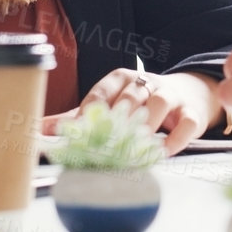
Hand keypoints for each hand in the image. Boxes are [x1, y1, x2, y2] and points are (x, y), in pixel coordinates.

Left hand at [46, 70, 219, 154]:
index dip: (89, 113)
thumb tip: (39, 128)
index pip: (101, 93)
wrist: (191, 93)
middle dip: (117, 121)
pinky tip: (164, 152)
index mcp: (121, 78)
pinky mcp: (192, 112)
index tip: (78, 134)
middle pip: (129, 97)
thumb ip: (77, 117)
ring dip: (147, 124)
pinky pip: (187, 122)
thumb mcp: (110, 104)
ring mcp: (171, 95)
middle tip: (104, 145)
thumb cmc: (142, 102)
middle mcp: (145, 82)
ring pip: (159, 102)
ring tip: (135, 145)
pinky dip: (176, 137)